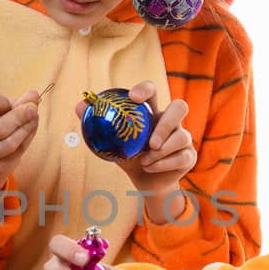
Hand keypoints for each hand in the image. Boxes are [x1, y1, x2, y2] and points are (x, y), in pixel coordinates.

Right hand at [0, 89, 39, 192]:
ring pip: (9, 142)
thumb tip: (34, 94)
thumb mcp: (3, 112)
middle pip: (0, 126)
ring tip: (34, 119)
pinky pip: (15, 153)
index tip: (10, 104)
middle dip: (20, 116)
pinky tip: (30, 132)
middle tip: (34, 108)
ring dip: (26, 129)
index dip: (5, 101)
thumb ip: (18, 103)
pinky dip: (26, 140)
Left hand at [76, 80, 194, 206]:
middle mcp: (170, 120)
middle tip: (151, 142)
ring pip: (182, 137)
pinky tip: (149, 168)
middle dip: (167, 123)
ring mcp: (183, 137)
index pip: (152, 90)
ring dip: (162, 152)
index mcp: (151, 111)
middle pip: (180, 107)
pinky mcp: (188, 156)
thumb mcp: (112, 142)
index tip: (133, 97)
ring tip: (144, 161)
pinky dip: (164, 164)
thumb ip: (97, 123)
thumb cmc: (128, 155)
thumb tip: (80, 106)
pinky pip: (182, 157)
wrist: (144, 180)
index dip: (145, 89)